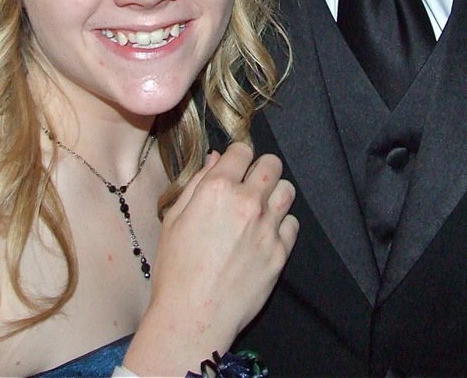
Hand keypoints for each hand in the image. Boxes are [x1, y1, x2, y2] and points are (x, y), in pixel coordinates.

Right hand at [123, 143, 298, 375]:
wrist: (194, 316)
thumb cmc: (175, 270)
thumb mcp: (173, 220)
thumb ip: (197, 184)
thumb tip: (216, 160)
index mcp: (217, 189)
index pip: (243, 150)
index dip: (238, 156)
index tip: (235, 167)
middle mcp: (247, 202)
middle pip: (272, 164)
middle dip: (262, 169)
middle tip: (251, 185)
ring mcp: (267, 227)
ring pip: (287, 190)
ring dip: (275, 194)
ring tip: (261, 209)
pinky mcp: (280, 252)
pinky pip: (293, 224)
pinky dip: (282, 225)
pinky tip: (266, 235)